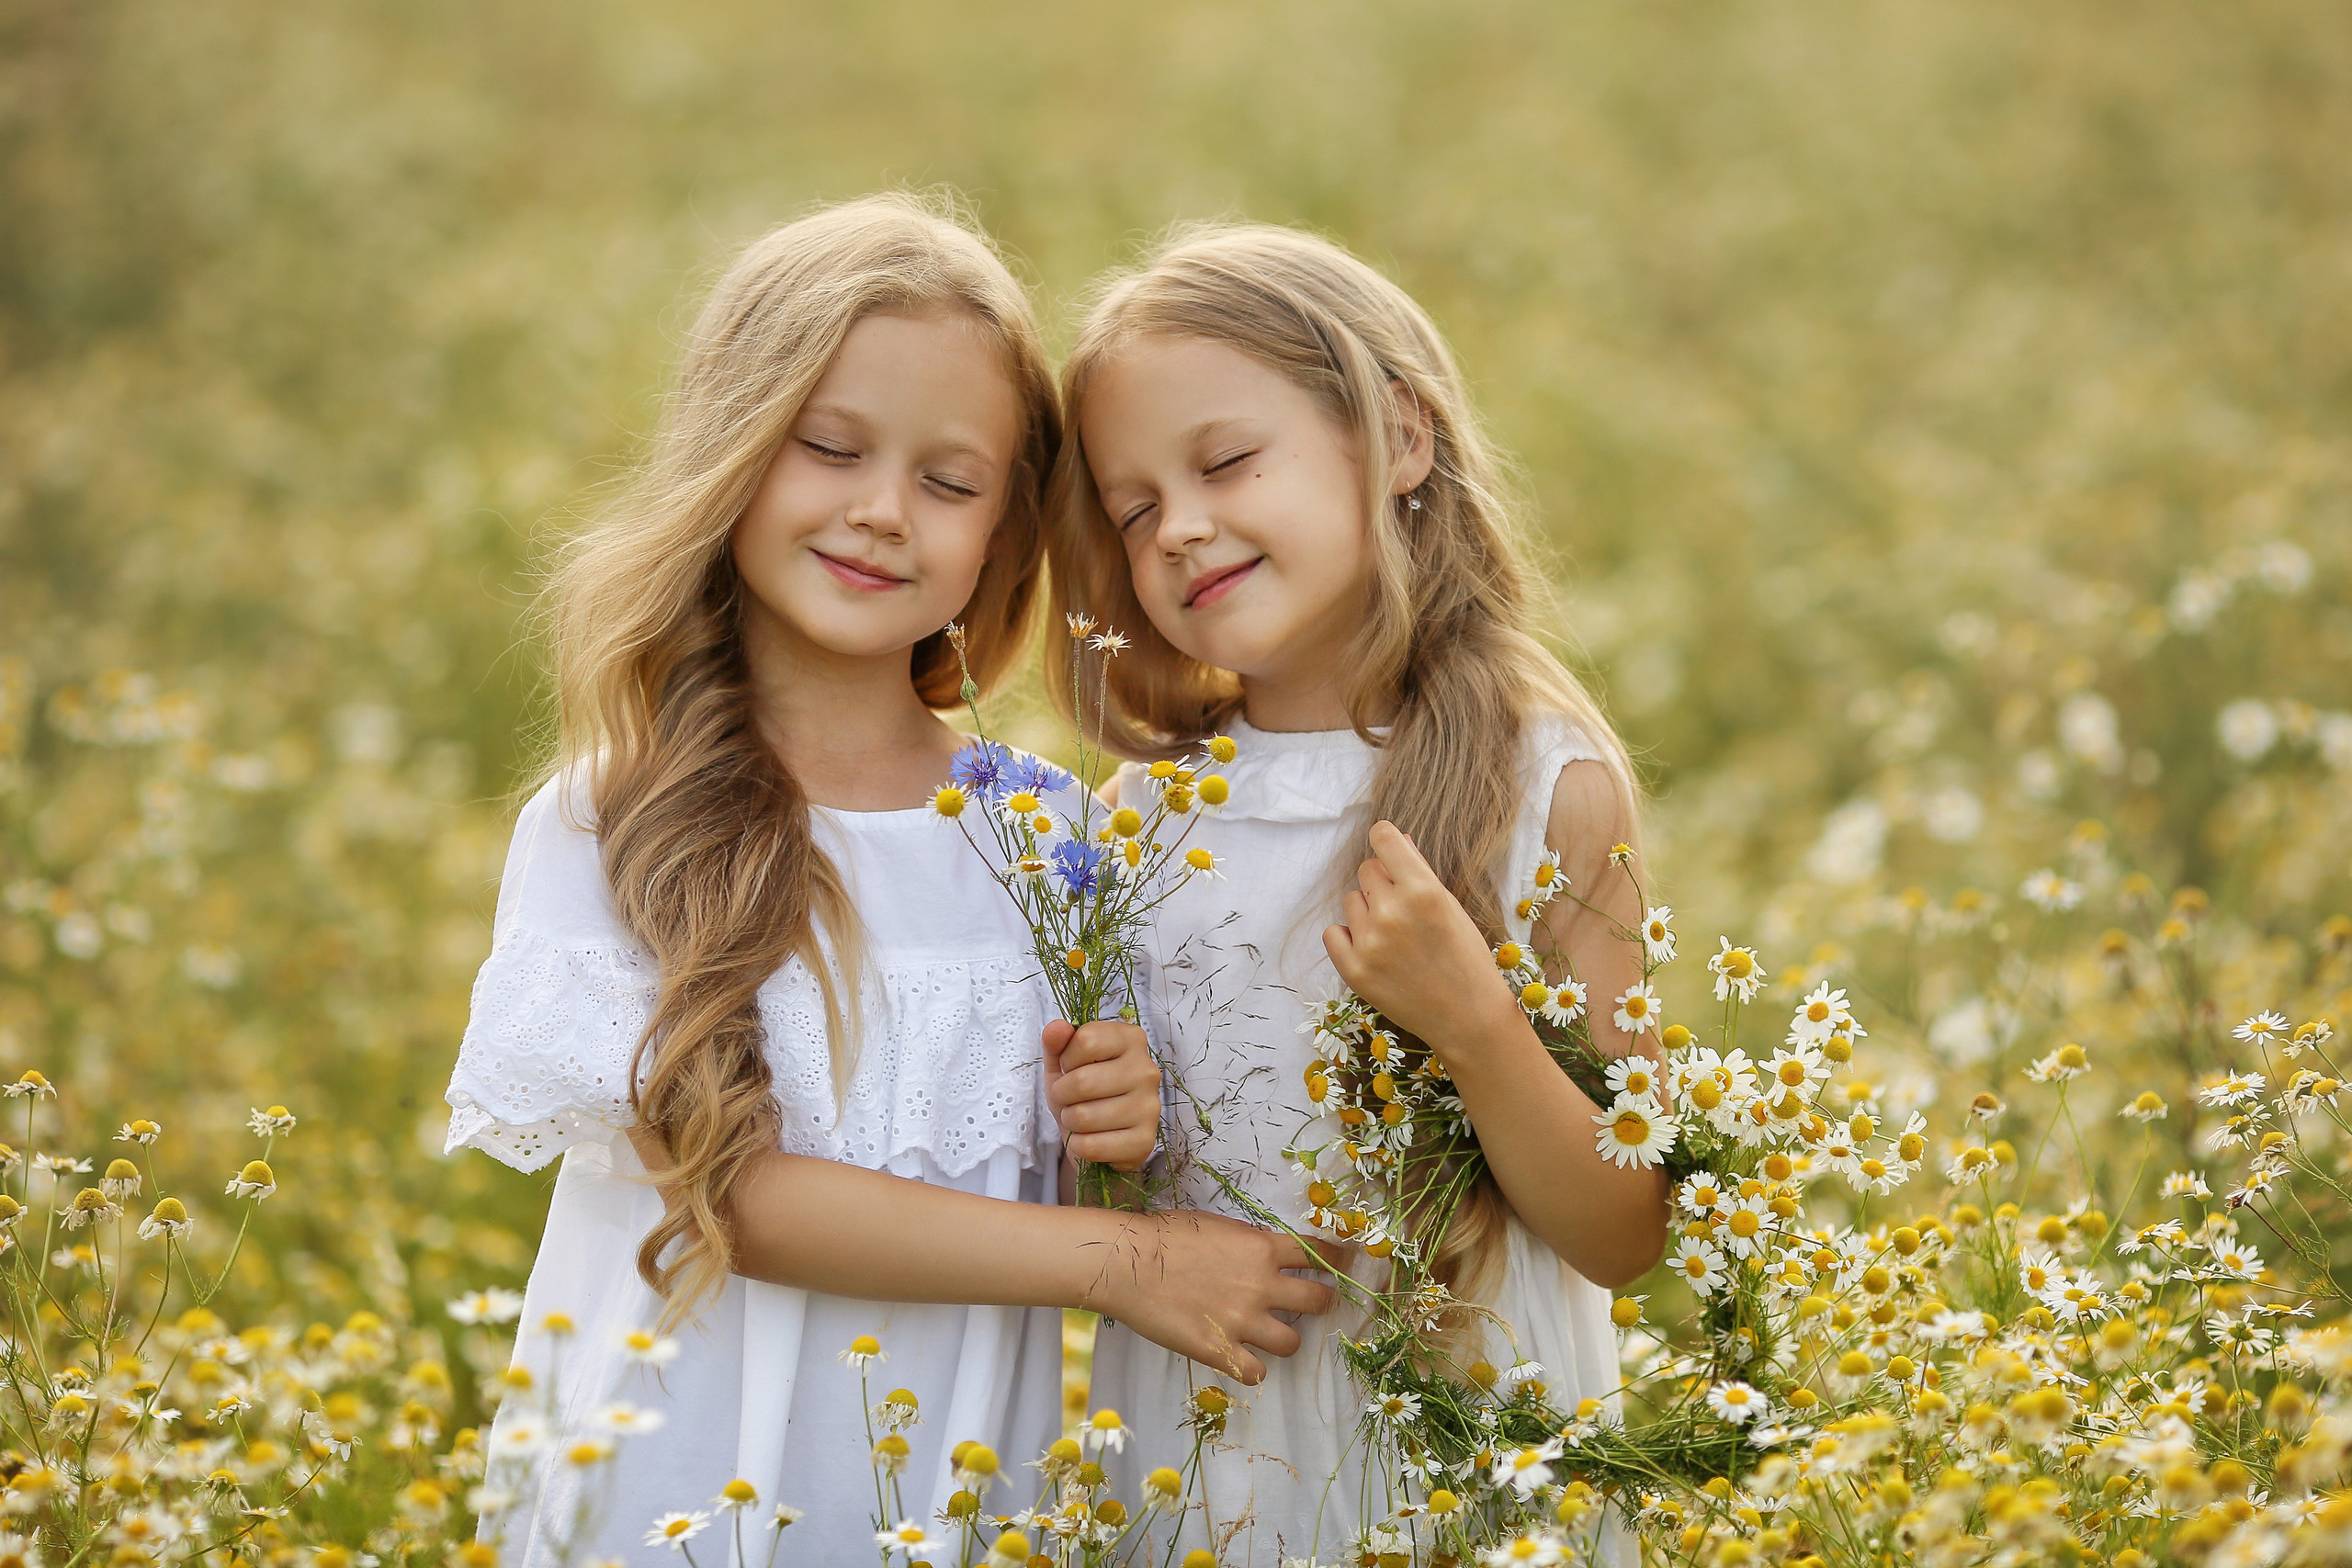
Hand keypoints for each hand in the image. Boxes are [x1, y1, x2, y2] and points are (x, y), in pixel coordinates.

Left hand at [1044, 1019, 1162, 1170]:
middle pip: (1083, 1081)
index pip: (1086, 1040)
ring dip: (1070, 1121)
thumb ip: (1057, 1041)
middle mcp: (1147, 1070)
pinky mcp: (1144, 1142)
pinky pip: (1092, 1145)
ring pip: (1084, 1116)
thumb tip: (1057, 1027)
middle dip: (1062, 1094)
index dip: (1067, 1058)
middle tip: (1070, 1099)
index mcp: (1131, 1040)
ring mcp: (1150, 1107)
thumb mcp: (1064, 1063)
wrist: (1100, 1136)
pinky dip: (1079, 1146)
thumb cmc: (1082, 1093)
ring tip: (1080, 1118)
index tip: (1072, 1068)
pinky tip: (1090, 1138)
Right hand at [1084, 1210, 1339, 1383]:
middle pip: (1319, 1300)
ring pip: (1293, 1342)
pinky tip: (1240, 1359)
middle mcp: (1262, 1285)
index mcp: (1263, 1248)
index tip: (1343, 1266)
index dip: (1337, 1262)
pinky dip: (1252, 1369)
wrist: (1128, 1263)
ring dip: (1286, 1339)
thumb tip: (1263, 1251)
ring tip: (1271, 1336)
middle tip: (1315, 1305)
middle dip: (1322, 1302)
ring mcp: (1242, 1320)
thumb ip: (1248, 1243)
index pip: (1319, 1255)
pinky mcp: (1220, 1350)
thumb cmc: (1164, 1235)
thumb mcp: (1217, 1226)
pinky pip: (1256, 1373)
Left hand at [1322, 820, 1521, 1050]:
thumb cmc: (1465, 958)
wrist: (1467, 1016)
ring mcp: (1370, 942)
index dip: (1387, 841)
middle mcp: (1392, 912)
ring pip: (1351, 901)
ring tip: (1395, 938)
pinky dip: (1348, 938)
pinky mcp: (1353, 969)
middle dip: (1382, 883)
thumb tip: (1396, 838)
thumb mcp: (1450, 906)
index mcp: (1422, 890)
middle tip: (1405, 912)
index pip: (1383, 838)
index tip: (1390, 854)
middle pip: (1366, 869)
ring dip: (1367, 912)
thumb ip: (1419, 870)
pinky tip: (1373, 951)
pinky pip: (1332, 932)